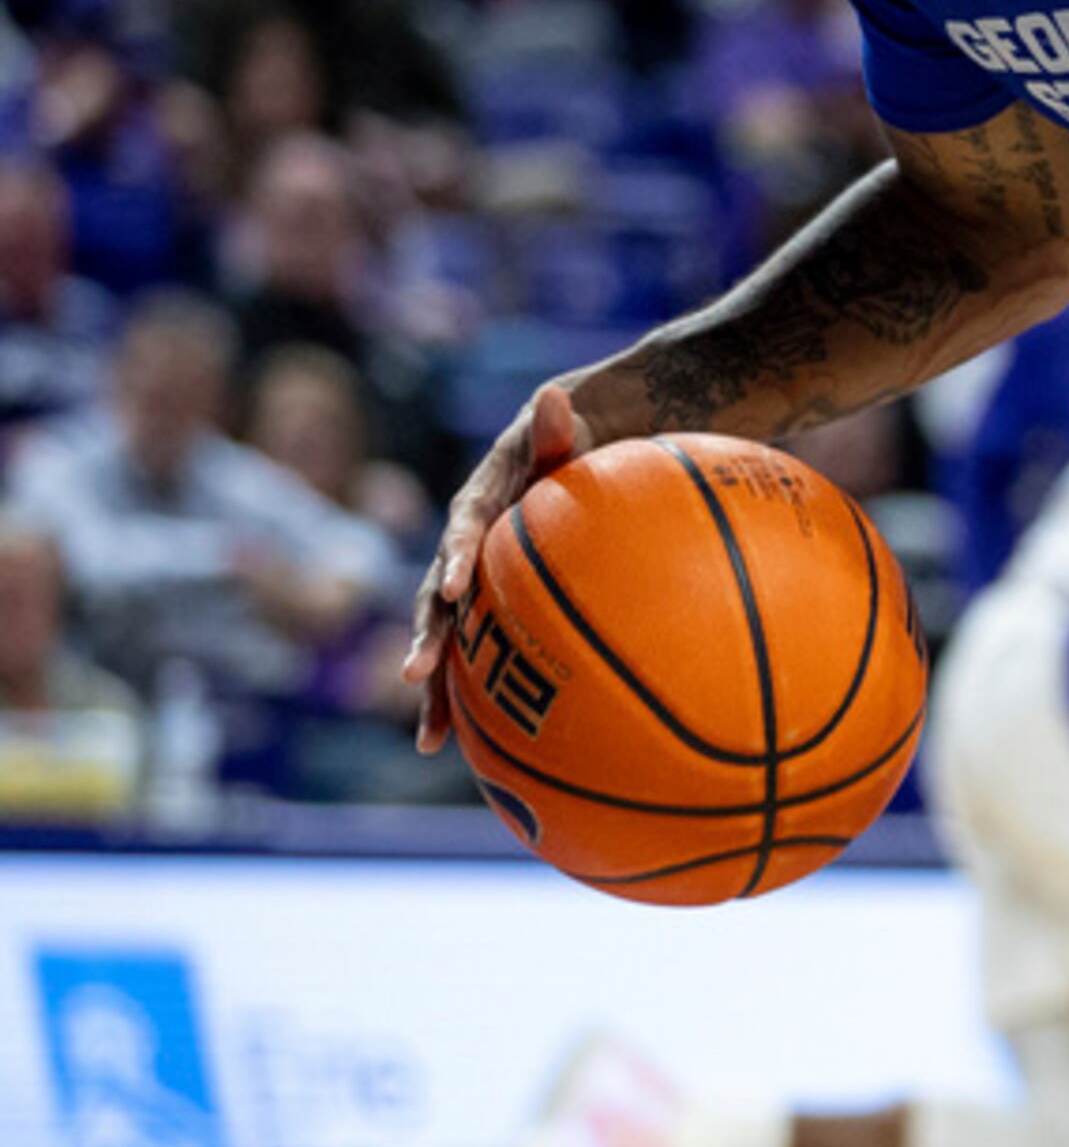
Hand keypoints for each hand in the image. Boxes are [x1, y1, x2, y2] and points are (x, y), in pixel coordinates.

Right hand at [405, 383, 595, 751]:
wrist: (569, 457)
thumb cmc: (576, 445)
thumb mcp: (569, 431)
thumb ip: (558, 426)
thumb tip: (555, 395)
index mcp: (481, 503)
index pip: (464, 531)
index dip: (455, 558)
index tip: (453, 591)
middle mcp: (462, 548)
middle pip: (434, 599)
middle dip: (425, 639)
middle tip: (414, 676)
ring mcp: (471, 584)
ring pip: (447, 640)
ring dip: (437, 688)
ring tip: (431, 742)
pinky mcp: (490, 611)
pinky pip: (481, 656)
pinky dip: (477, 700)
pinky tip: (482, 751)